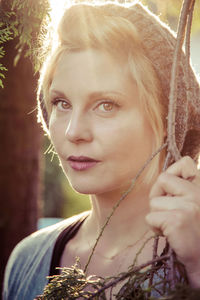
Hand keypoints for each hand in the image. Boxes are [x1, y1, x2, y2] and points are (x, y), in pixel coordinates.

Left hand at [146, 156, 199, 286]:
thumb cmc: (195, 234)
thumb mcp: (194, 206)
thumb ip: (183, 190)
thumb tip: (164, 178)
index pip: (185, 163)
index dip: (173, 172)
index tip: (173, 190)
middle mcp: (198, 194)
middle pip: (162, 180)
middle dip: (158, 196)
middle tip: (168, 212)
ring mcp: (189, 206)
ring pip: (154, 202)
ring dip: (158, 216)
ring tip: (172, 226)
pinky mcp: (177, 220)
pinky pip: (150, 217)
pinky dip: (155, 228)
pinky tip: (170, 235)